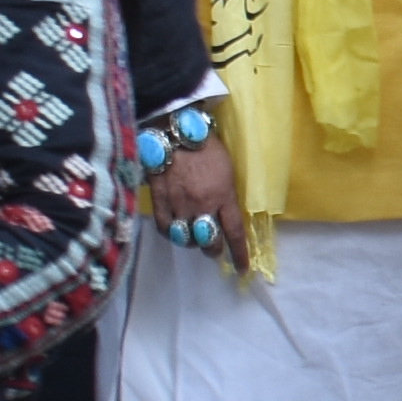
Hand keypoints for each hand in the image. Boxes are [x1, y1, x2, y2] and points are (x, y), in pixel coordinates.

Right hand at [143, 139, 242, 258]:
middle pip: (208, 241)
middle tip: (213, 248)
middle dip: (213, 249)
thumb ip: (227, 194)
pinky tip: (175, 230)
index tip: (241, 268)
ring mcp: (179, 205)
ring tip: (193, 238)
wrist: (175, 132)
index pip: (234, 233)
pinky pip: (165, 228)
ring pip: (186, 239)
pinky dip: (171, 233)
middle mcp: (202, 206)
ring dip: (192, 243)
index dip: (238, 254)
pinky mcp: (159, 201)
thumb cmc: (207, 147)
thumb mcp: (227, 170)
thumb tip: (225, 212)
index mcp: (224, 197)